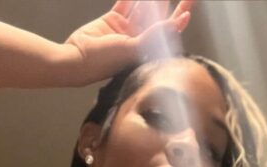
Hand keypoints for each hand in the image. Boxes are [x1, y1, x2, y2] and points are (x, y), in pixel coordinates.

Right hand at [61, 0, 195, 87]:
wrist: (77, 59)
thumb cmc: (105, 61)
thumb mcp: (133, 49)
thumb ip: (154, 35)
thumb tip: (178, 23)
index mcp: (146, 51)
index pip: (166, 35)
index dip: (177, 21)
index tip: (188, 9)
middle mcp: (138, 40)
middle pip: (158, 19)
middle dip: (169, 5)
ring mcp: (126, 30)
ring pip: (143, 8)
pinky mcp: (113, 20)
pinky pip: (126, 3)